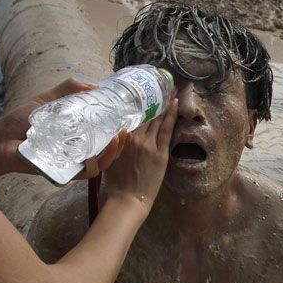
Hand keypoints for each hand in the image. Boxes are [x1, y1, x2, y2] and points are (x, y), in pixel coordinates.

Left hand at [0, 77, 127, 177]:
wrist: (1, 138)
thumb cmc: (22, 121)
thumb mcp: (48, 100)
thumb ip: (69, 89)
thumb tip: (94, 84)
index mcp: (80, 136)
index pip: (106, 137)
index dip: (120, 134)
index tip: (127, 125)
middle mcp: (80, 151)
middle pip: (109, 152)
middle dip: (121, 145)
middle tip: (123, 132)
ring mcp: (74, 163)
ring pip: (102, 164)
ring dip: (112, 154)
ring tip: (115, 141)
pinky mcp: (66, 173)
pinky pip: (86, 173)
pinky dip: (93, 165)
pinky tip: (94, 155)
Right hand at [102, 93, 177, 209]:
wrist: (128, 200)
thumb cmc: (116, 182)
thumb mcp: (108, 157)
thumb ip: (113, 141)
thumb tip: (117, 127)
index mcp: (120, 137)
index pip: (130, 113)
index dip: (137, 100)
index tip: (142, 89)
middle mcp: (134, 137)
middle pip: (145, 112)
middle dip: (153, 96)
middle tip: (160, 82)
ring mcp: (148, 145)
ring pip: (157, 118)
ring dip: (165, 102)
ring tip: (171, 88)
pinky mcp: (160, 154)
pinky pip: (166, 130)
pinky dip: (171, 115)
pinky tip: (175, 103)